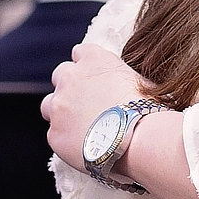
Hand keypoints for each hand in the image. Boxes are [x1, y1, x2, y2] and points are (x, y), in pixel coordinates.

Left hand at [42, 44, 149, 173]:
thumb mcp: (139, 81)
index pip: (80, 52)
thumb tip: (120, 86)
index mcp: (94, 59)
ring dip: (62, 111)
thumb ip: (119, 78)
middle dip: (70, 87)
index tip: (94, 79)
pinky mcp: (54, 134)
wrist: (140, 140)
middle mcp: (70, 77)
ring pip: (49, 104)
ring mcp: (59, 106)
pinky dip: (67, 138)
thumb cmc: (148, 111)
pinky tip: (84, 146)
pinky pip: (55, 133)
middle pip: (60, 75)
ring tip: (82, 126)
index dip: (87, 66)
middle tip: (86, 103)